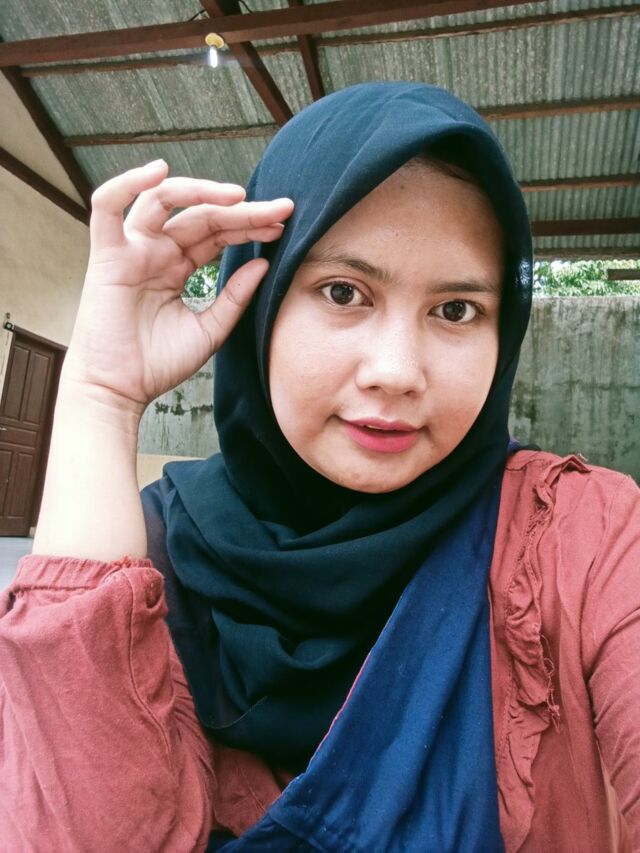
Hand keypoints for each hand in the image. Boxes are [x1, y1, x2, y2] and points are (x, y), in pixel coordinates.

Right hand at [62, 159, 292, 413]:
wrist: (121, 390)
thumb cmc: (159, 363)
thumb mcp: (211, 329)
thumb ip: (235, 296)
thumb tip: (263, 264)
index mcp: (178, 267)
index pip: (218, 234)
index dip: (250, 226)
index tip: (282, 225)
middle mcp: (156, 252)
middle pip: (201, 215)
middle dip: (242, 210)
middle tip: (280, 209)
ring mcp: (131, 250)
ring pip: (162, 201)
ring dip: (200, 191)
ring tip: (237, 196)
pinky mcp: (106, 254)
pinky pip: (107, 206)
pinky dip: (127, 183)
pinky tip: (157, 170)